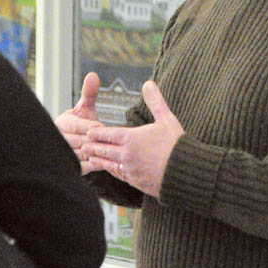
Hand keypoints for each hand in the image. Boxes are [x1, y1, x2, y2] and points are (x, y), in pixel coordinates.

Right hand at [55, 72, 104, 174]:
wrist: (77, 145)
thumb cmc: (81, 123)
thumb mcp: (85, 108)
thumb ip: (89, 93)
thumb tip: (93, 75)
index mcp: (62, 123)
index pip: (75, 125)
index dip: (89, 126)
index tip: (101, 127)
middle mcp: (60, 139)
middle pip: (79, 141)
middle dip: (95, 141)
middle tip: (110, 142)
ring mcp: (64, 155)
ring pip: (81, 155)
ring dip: (96, 154)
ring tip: (111, 152)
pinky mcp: (70, 168)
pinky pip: (83, 167)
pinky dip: (96, 164)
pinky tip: (108, 162)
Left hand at [83, 80, 183, 197]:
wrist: (186, 173)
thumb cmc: (177, 145)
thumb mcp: (166, 119)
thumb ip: (155, 101)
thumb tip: (148, 84)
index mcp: (132, 138)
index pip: (109, 134)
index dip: (97, 133)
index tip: (88, 132)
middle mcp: (127, 155)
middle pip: (105, 150)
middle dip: (93, 147)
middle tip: (82, 145)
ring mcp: (131, 170)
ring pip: (109, 165)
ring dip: (99, 160)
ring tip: (90, 158)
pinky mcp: (137, 183)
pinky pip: (120, 176)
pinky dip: (112, 172)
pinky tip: (111, 171)